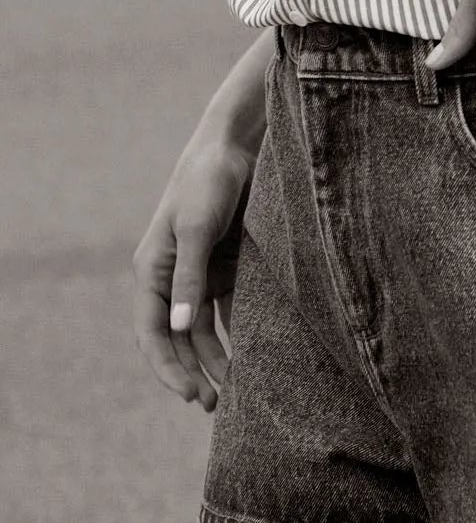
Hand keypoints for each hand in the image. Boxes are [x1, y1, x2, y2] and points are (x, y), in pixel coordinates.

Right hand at [133, 135, 253, 410]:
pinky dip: (235, 332)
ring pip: (202, 329)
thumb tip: (179, 327)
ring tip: (232, 390)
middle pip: (176, 337)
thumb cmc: (208, 181)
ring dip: (213, 358)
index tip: (188, 393)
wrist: (236, 144)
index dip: (166, 366)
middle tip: (213, 405)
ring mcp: (200, 272)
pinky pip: (228, 308)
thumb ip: (189, 277)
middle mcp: (172, 276)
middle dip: (191, 371)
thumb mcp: (195, 228)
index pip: (151, 332)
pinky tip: (250, 355)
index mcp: (151, 270)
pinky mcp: (228, 264)